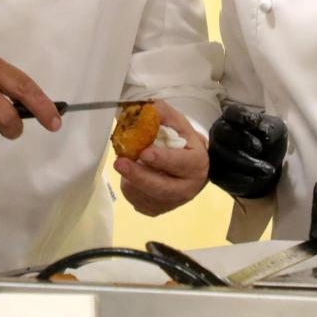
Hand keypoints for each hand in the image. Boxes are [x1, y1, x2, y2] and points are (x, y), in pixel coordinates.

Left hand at [113, 100, 208, 216]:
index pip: (180, 163)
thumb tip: (140, 107)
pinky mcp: (157, 210)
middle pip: (161, 187)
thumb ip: (161, 113)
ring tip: (125, 163)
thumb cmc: (182, 142)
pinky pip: (138, 201)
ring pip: (145, 195)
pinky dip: (129, 187)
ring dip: (130, 179)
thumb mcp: (177, 123)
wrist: (189, 167)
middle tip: (119, 163)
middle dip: (138, 175)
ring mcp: (172, 203)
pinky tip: (131, 175)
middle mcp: (188, 188)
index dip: (163, 159)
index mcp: (197, 164)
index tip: (144, 153)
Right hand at [205, 103, 287, 198]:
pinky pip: (222, 175)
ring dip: (247, 163)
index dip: (241, 116)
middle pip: (222, 131)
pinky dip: (239, 178)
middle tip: (259, 148)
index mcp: (233, 118)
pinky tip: (254, 178)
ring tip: (267, 170)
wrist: (265, 170)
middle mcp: (219, 132)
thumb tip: (264, 132)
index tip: (254, 123)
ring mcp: (214, 152)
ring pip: (223, 156)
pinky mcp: (215, 172)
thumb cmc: (269, 144)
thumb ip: (271, 127)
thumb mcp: (276, 131)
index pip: (232, 112)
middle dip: (240, 139)